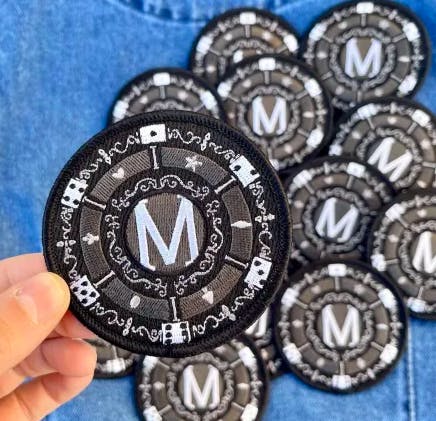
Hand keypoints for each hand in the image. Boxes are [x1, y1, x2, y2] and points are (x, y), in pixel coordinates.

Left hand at [0, 253, 96, 419]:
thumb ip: (5, 330)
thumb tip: (51, 288)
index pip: (12, 279)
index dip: (48, 272)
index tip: (85, 274)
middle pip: (34, 312)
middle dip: (68, 311)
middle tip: (93, 315)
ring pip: (42, 347)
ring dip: (72, 345)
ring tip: (83, 351)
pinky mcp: (12, 409)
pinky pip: (45, 387)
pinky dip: (69, 378)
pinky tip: (79, 371)